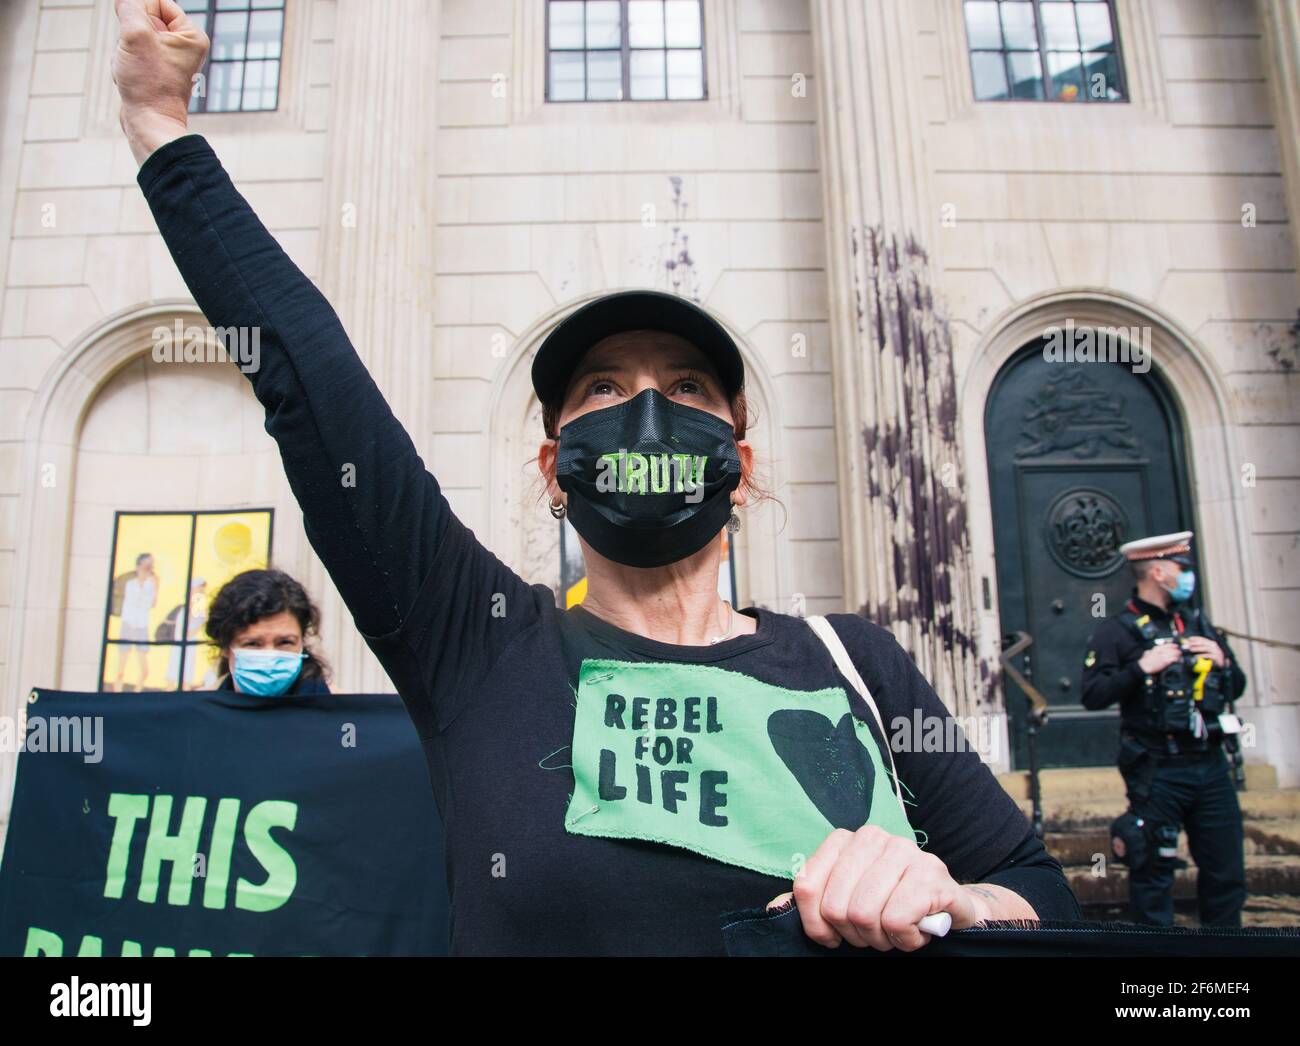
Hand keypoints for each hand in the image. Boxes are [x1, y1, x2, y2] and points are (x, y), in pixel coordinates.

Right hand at [112, 0, 209, 163]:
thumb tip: (126, 1)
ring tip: (134, 69)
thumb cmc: (149, 83)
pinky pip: (132, 54)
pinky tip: (130, 79)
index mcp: (192, 36)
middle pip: (144, 20)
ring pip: (134, 37)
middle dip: (131, 35)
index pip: (158, 2)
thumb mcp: (136, 35)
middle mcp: (185, 47)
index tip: (136, 33)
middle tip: (137, 57)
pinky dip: (125, 63)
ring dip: (125, 50)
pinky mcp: (155, 71)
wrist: (149, 123)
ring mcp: (169, 59)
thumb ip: (130, 8)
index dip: (139, 12)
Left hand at [766, 825, 983, 950]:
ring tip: (895, 931)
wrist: (948, 905)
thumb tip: (774, 907)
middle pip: (836, 906)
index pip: (806, 886)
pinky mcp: (931, 873)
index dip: (816, 924)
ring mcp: (905, 851)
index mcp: (845, 840)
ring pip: (865, 914)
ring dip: (881, 939)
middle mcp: (873, 837)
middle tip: (874, 934)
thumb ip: (811, 901)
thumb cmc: (891, 904)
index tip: (834, 936)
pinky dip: (905, 939)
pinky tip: (916, 931)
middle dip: (854, 934)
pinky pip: (897, 920)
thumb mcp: (846, 899)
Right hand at [1138, 643, 1181, 674]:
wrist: (1143, 667)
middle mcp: (1161, 651)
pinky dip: (1177, 660)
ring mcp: (1163, 656)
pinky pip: (1174, 659)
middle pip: (1173, 649)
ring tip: (1180, 658)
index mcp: (1156, 648)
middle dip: (1177, 651)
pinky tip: (1179, 661)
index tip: (1176, 647)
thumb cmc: (1144, 661)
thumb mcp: (1146, 654)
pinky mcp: (1165, 661)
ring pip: (1175, 653)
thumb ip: (1150, 652)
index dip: (1173, 646)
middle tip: (1180, 654)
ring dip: (1178, 656)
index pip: (1168, 645)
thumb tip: (1150, 651)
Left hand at [1182, 636, 1225, 667]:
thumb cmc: (1212, 658)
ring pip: (1206, 648)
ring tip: (1191, 649)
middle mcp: (1214, 646)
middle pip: (1203, 643)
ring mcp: (1216, 651)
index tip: (1189, 638)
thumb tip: (1188, 646)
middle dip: (1195, 643)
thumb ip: (1199, 648)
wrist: (1221, 666)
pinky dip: (1202, 655)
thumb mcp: (1206, 652)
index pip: (1203, 639)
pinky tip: (1196, 657)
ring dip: (1197, 648)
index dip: (1196, 638)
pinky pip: (1208, 655)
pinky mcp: (1217, 657)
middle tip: (1188, 644)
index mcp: (1211, 644)